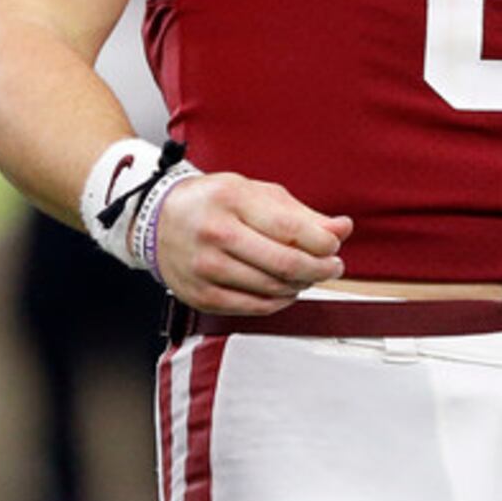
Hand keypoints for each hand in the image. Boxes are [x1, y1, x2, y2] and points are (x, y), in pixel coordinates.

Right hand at [153, 172, 352, 314]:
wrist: (158, 219)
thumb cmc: (213, 201)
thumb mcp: (256, 193)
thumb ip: (301, 214)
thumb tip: (342, 229)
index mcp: (231, 199)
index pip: (289, 229)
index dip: (322, 243)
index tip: (334, 246)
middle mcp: (215, 234)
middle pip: (283, 263)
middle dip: (319, 269)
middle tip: (333, 267)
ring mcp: (205, 268)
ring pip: (271, 289)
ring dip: (301, 286)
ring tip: (309, 276)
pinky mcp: (200, 295)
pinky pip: (253, 307)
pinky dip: (278, 302)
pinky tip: (286, 290)